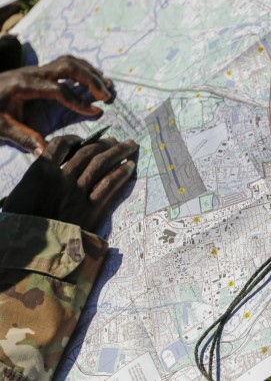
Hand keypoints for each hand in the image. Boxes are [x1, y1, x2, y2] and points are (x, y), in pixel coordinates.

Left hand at [0, 55, 113, 154]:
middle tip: (107, 96)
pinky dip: (83, 69)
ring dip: (90, 71)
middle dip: (90, 80)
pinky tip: (93, 80)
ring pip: (69, 61)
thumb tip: (45, 152)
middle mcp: (33, 72)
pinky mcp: (39, 70)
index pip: (58, 90)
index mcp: (24, 85)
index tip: (96, 112)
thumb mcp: (1, 126)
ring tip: (107, 86)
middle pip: (68, 67)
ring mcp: (37, 69)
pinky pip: (65, 64)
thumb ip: (24, 138)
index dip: (79, 101)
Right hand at [2, 135, 137, 232]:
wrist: (27, 253)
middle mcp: (61, 178)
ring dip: (117, 152)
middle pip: (87, 152)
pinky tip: (129, 166)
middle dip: (104, 144)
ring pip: (101, 164)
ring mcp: (77, 193)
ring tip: (129, 146)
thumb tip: (48, 168)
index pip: (60, 145)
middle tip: (116, 140)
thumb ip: (37, 179)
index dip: (74, 140)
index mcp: (40, 171)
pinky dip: (121, 173)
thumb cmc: (19, 226)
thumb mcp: (19, 196)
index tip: (83, 139)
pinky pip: (109, 185)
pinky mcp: (90, 209)